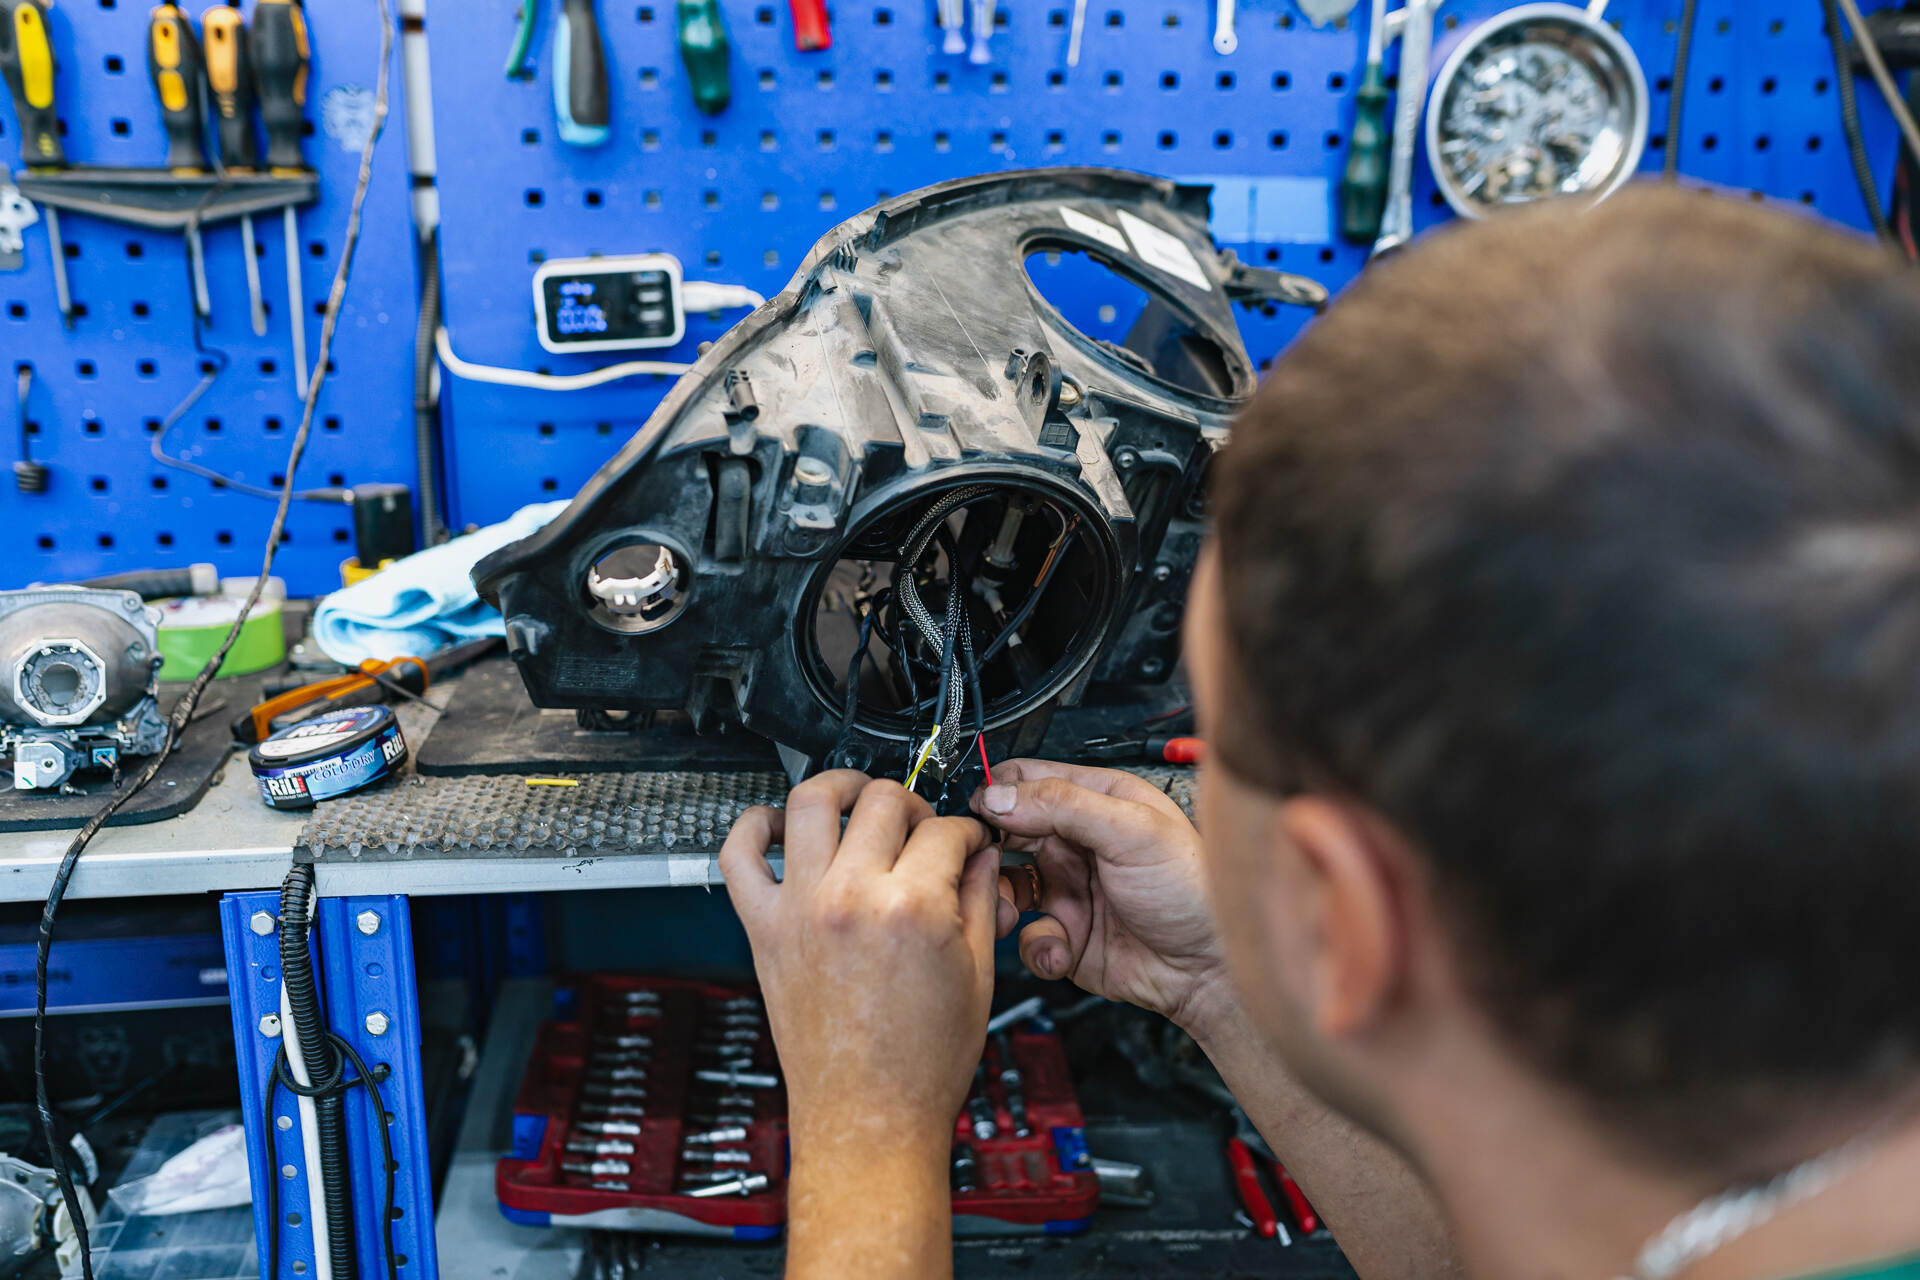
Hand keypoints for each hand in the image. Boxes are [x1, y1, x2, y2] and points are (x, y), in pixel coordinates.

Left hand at [719, 771, 1000, 1152]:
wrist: (870, 1114)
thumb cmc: (920, 1063)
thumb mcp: (978, 974)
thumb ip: (981, 902)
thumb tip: (981, 859)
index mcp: (913, 908)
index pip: (945, 831)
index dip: (966, 834)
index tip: (967, 845)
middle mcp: (852, 897)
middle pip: (884, 801)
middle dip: (915, 806)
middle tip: (922, 830)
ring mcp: (802, 908)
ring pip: (811, 800)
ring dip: (842, 786)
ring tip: (857, 797)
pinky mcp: (764, 928)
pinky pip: (738, 855)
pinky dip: (753, 825)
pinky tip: (779, 823)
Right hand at [972, 760, 1228, 1032]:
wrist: (1210, 971)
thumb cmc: (1194, 891)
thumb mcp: (1132, 832)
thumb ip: (1064, 806)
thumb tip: (1003, 794)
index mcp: (1098, 801)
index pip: (1031, 779)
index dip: (999, 790)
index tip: (978, 809)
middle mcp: (1078, 842)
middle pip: (1009, 832)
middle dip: (992, 848)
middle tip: (986, 862)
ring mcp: (1069, 888)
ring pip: (1008, 885)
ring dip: (1002, 900)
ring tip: (1012, 912)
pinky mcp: (1066, 934)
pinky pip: (1029, 936)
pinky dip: (1037, 946)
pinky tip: (1061, 949)